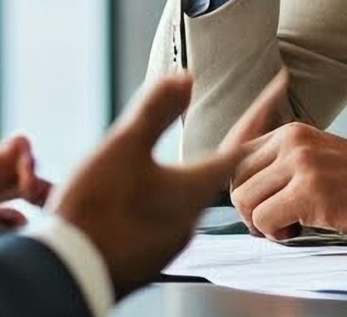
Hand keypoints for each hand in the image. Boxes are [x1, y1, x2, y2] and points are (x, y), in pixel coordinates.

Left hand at [0, 62, 49, 271]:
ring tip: (46, 222)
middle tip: (48, 189)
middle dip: (36, 192)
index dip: (21, 159)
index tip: (29, 151)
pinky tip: (28, 254)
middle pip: (11, 200)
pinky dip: (14, 257)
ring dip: (29, 227)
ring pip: (10, 234)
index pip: (1, 168)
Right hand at [54, 73, 287, 297]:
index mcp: (192, 190)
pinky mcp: (148, 256)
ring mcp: (169, 242)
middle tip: (241, 122)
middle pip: (218, 174)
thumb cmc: (94, 210)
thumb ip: (156, 111)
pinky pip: (163, 220)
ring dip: (186, 176)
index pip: (241, 145)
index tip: (279, 88)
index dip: (259, 114)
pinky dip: (160, 201)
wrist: (68, 268)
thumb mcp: (123, 148)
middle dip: (227, 146)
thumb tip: (187, 79)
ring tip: (174, 159)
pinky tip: (140, 197)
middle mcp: (189, 219)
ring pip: (186, 199)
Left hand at [229, 122, 346, 240]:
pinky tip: (298, 230)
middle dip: (251, 208)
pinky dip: (276, 233)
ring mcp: (301, 165)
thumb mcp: (319, 157)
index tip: (263, 204)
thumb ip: (283, 164)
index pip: (237, 158)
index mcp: (292, 132)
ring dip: (262, 223)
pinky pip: (265, 219)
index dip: (247, 189)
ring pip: (245, 200)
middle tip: (278, 220)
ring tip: (289, 225)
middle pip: (237, 181)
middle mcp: (292, 142)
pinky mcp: (310, 193)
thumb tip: (244, 187)